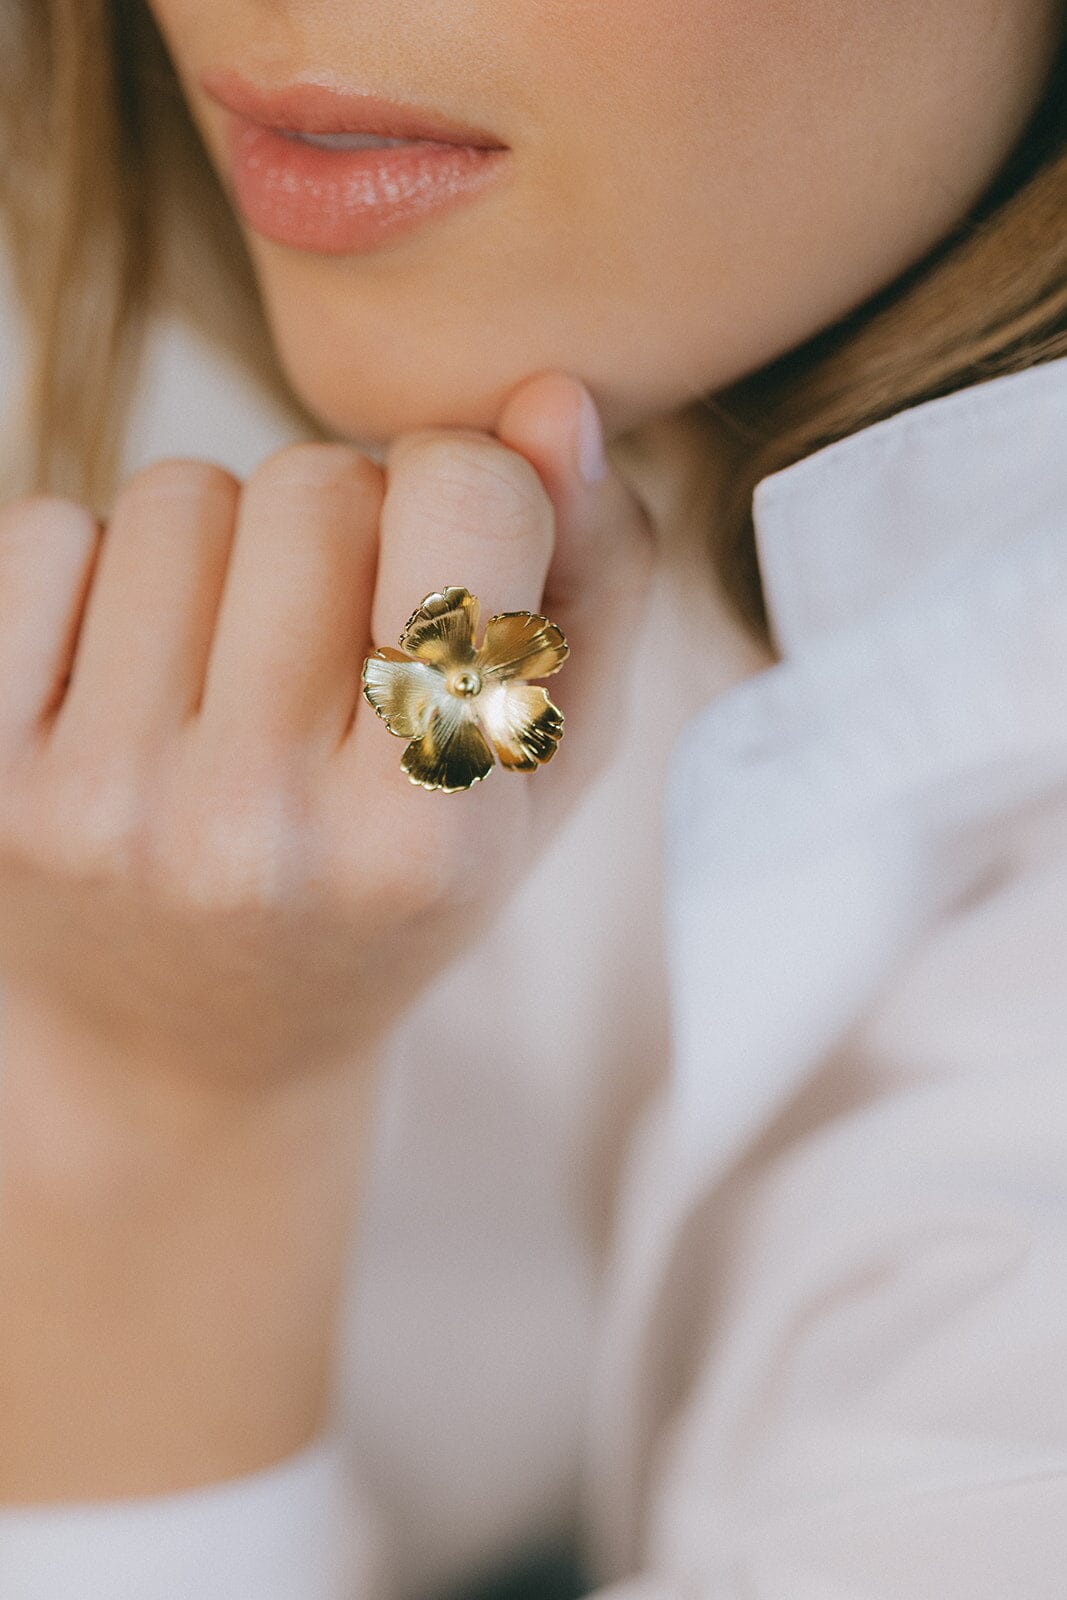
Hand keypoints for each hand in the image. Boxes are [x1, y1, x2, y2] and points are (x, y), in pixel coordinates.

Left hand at [0, 371, 653, 1096]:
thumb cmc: (393, 891)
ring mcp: (101, 809)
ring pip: (175, 495)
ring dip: (223, 550)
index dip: (474, 494)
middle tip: (340, 649)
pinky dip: (100, 575)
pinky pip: (45, 533)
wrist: (193, 1048)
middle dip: (345, 526)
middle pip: (312, 483)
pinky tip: (137, 680)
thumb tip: (549, 398)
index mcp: (426, 837)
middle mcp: (253, 831)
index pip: (463, 498)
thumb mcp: (542, 770)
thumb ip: (593, 580)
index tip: (460, 566)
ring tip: (238, 672)